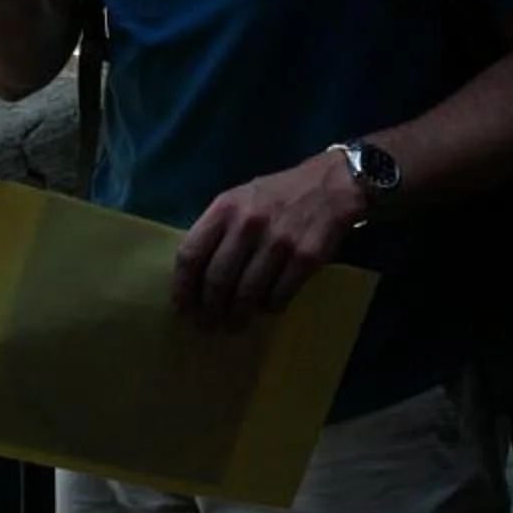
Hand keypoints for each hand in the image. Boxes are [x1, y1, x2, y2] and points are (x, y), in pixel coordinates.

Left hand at [172, 152, 368, 331]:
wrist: (330, 186)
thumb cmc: (277, 194)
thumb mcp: (240, 199)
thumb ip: (218, 228)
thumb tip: (195, 274)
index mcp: (225, 208)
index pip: (191, 254)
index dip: (183, 288)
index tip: (182, 309)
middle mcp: (248, 224)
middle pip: (217, 280)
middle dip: (210, 310)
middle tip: (209, 326)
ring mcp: (278, 241)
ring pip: (247, 293)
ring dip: (238, 316)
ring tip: (234, 326)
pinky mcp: (305, 257)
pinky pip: (279, 295)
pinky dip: (269, 309)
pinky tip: (265, 310)